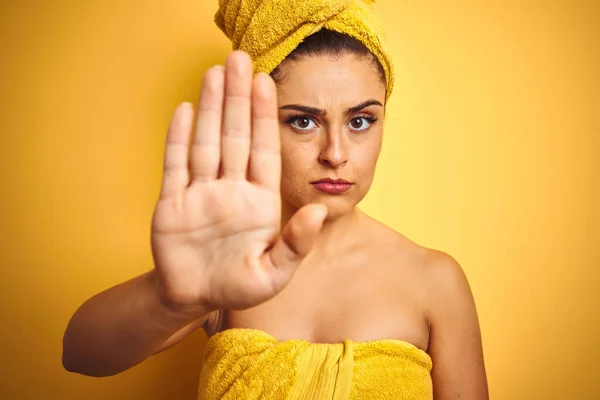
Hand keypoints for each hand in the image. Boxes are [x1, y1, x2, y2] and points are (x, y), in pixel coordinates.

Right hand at [150, 51, 326, 315]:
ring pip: (206, 142)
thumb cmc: (239, 287)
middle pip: (235, 136)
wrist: (194, 299)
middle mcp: (231, 190)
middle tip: (239, 59)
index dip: (264, 117)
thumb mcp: (274, 273)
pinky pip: (175, 165)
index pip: (263, 151)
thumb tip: (320, 211)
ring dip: (211, 108)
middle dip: (238, 99)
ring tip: (215, 73)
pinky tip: (186, 110)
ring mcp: (200, 193)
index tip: (267, 84)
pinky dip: (179, 138)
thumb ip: (296, 243)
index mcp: (259, 202)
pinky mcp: (172, 203)